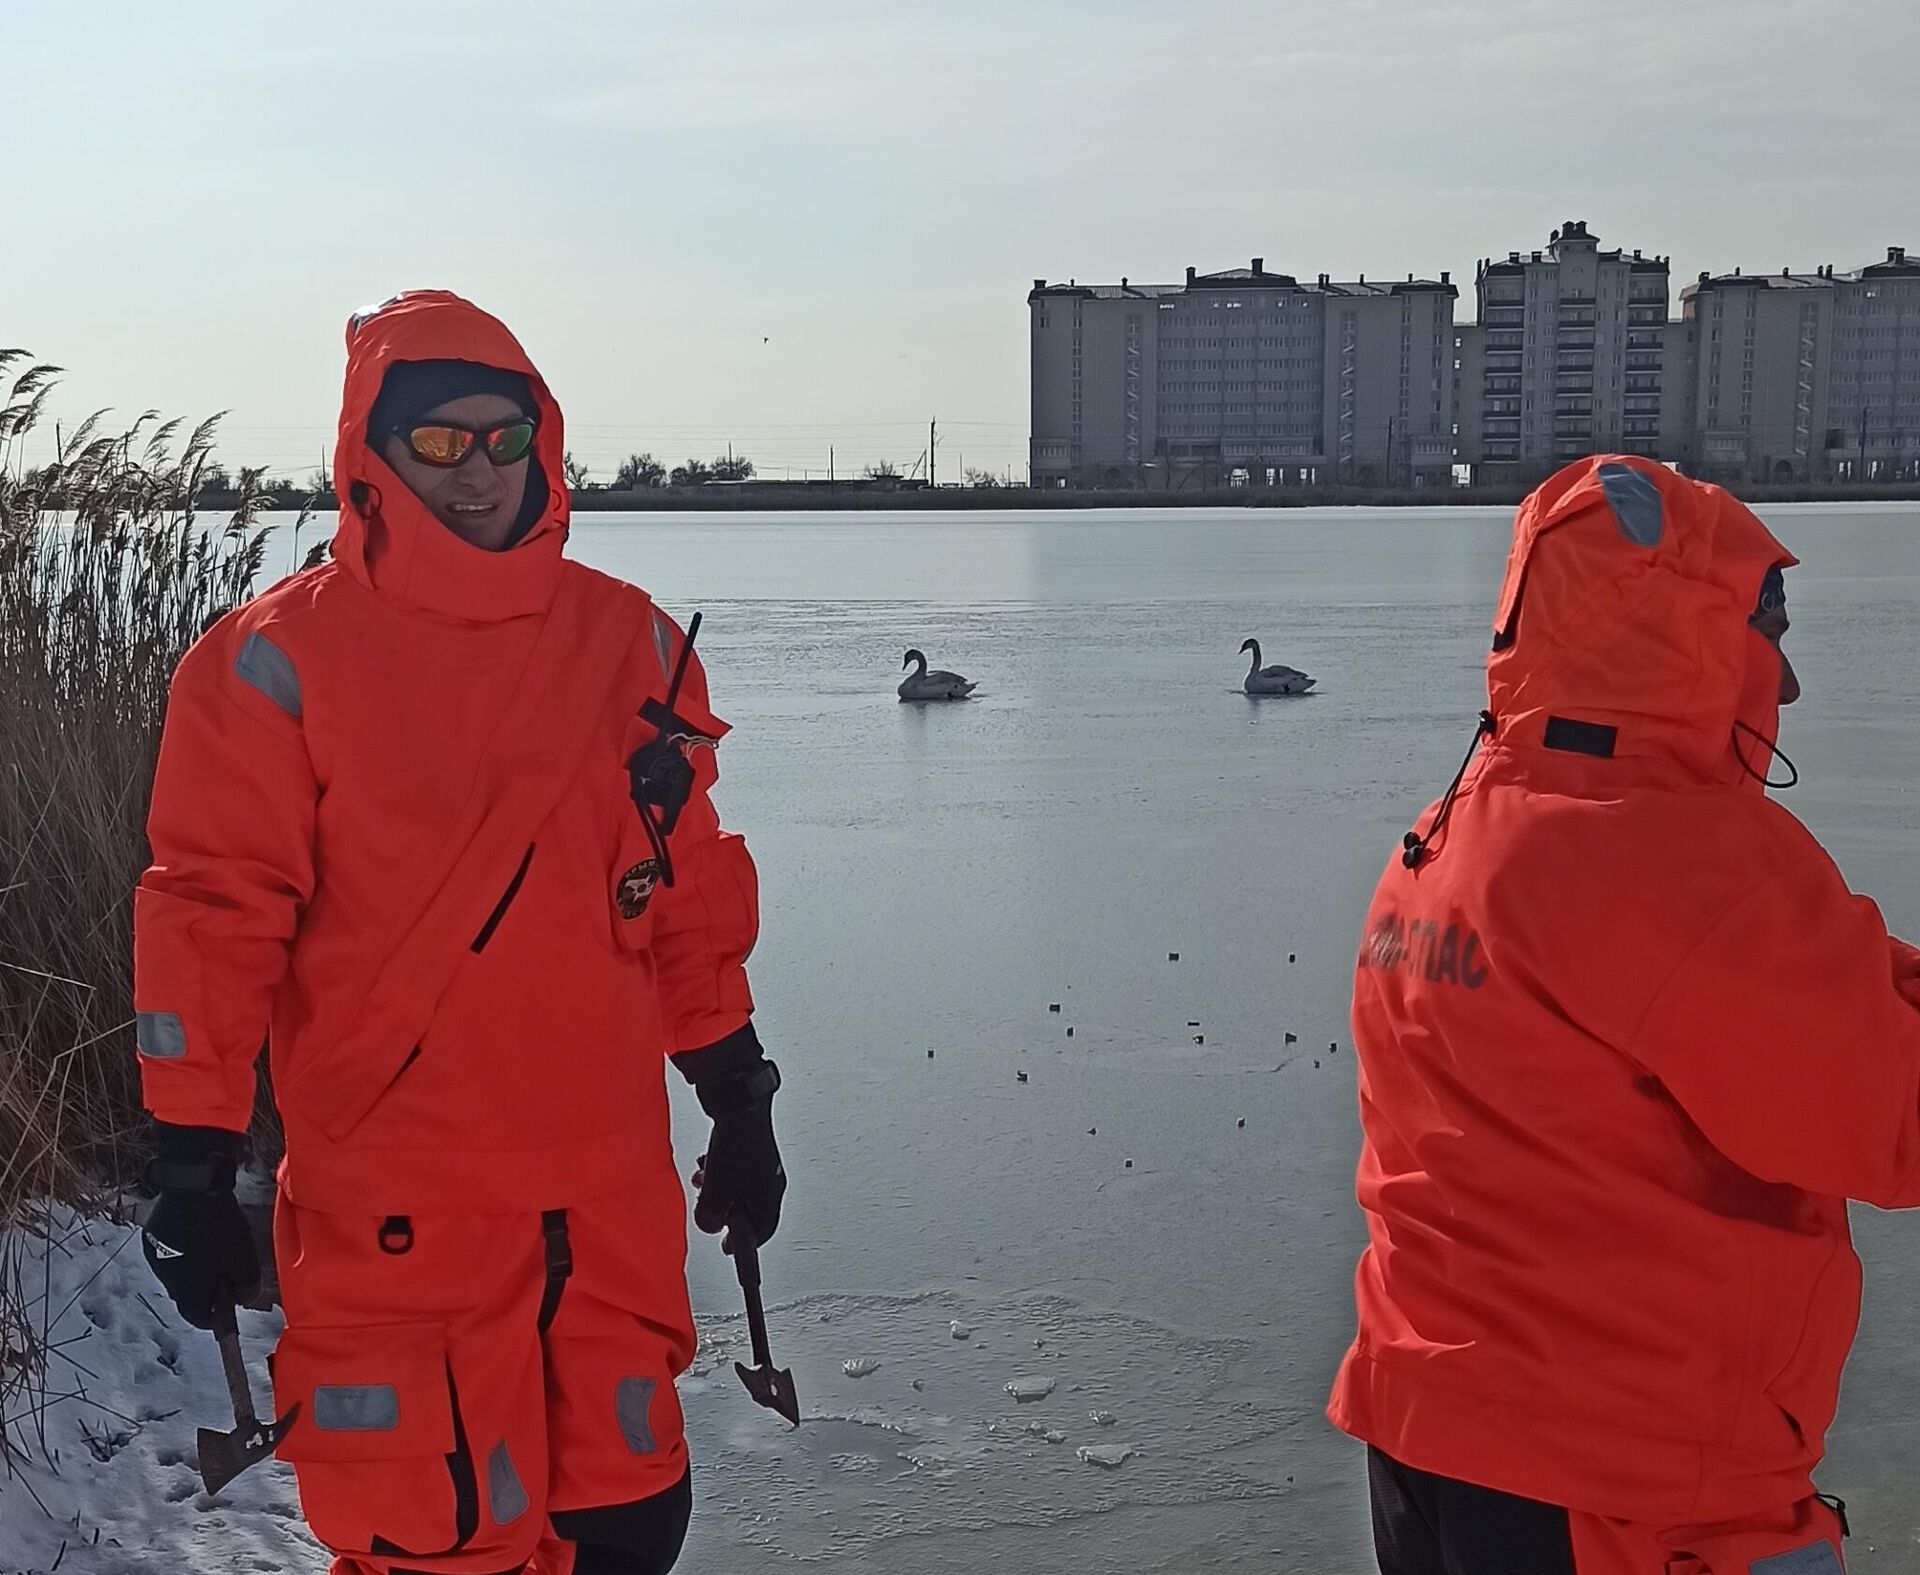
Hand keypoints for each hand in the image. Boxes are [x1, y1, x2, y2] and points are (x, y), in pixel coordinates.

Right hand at [140, 1124, 260, 1329]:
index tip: (230, 1308)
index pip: (198, 1317)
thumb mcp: (244, 1258)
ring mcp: (154, 1255)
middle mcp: (164, 1277)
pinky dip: (184, 1249)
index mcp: (185, 1290)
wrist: (191, 1186)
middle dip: (207, 1289)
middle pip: (187, 1294)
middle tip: (227, 1273)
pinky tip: (198, 1232)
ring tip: (215, 1249)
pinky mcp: (151, 1235)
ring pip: (178, 1271)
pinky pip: (170, 1251)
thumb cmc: (219, 1226)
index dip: (216, 1317)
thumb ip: (247, 1285)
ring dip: (194, 1268)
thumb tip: (245, 1300)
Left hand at [690, 1064, 784, 1245]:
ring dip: (719, 1190)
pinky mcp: (751, 1147)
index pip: (762, 1232)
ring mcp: (762, 1162)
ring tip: (703, 1183)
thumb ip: (712, 1216)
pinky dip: (721, 1173)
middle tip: (709, 1212)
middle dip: (725, 1212)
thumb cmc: (736, 1144)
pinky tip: (707, 1164)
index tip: (729, 1250)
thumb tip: (710, 1226)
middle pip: (748, 1208)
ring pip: (739, 1187)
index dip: (744, 1244)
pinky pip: (736, 1169)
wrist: (739, 1101)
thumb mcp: (718, 1190)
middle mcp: (771, 1179)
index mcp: (770, 1195)